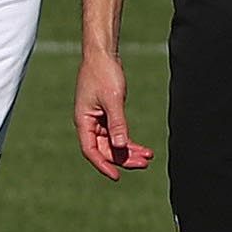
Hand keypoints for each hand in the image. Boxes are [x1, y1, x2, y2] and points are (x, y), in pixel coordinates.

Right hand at [74, 52, 154, 180]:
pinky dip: (129, 142)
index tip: (117, 176)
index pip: (91, 150)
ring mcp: (98, 120)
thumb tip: (121, 146)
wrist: (102, 55)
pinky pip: (117, 134)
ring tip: (148, 157)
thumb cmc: (103, 73)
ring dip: (129, 152)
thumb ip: (117, 123)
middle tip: (144, 164)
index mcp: (83, 121)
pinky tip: (143, 148)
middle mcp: (89, 124)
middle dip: (123, 159)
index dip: (103, 165)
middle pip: (104, 150)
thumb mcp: (112, 99)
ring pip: (113, 144)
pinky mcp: (107, 115)